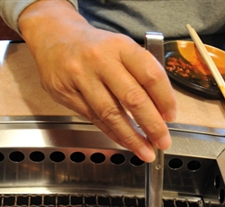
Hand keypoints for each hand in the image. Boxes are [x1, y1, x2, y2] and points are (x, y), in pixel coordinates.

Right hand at [18, 0, 176, 160]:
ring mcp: (81, 77)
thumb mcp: (119, 47)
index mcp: (120, 46)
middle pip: (132, 97)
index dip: (164, 99)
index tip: (171, 116)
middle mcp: (100, 60)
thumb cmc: (93, 46)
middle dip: (151, 124)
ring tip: (145, 151)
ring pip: (110, 113)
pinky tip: (124, 141)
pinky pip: (94, 118)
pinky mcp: (67, 94)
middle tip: (163, 141)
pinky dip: (112, 133)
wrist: (54, 37)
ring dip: (131, 136)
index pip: (150, 74)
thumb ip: (137, 72)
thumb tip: (159, 108)